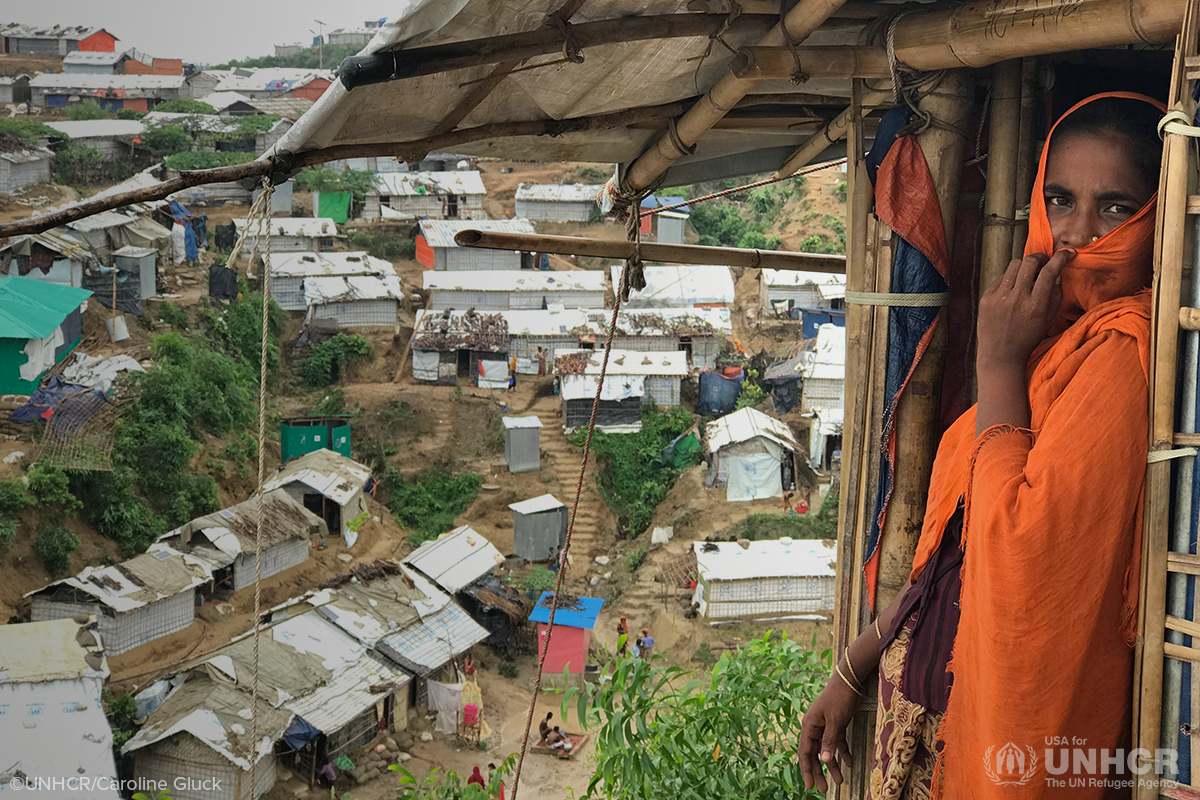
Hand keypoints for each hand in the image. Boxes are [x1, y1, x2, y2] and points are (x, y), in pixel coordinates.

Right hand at [798, 672, 862, 791]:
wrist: (850, 679)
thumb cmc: (839, 698)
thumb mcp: (835, 721)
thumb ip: (829, 741)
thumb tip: (823, 760)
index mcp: (809, 725)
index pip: (805, 752)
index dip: (807, 769)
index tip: (809, 785)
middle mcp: (815, 727)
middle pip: (814, 754)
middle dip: (818, 772)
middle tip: (822, 789)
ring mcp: (826, 725)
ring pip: (827, 750)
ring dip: (832, 765)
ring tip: (840, 781)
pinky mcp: (837, 724)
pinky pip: (838, 742)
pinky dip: (843, 753)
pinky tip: (850, 763)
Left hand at [976, 250, 1071, 371]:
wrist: (1000, 355)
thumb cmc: (1028, 337)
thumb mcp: (1048, 319)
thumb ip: (1055, 294)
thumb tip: (1057, 272)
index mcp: (1036, 306)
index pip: (1050, 272)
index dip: (1061, 258)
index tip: (1068, 253)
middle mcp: (1016, 299)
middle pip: (1030, 262)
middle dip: (1041, 257)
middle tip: (1045, 261)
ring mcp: (999, 297)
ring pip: (1014, 265)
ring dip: (1025, 265)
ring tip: (1029, 273)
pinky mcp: (986, 298)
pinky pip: (1001, 278)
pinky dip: (1011, 278)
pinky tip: (1014, 287)